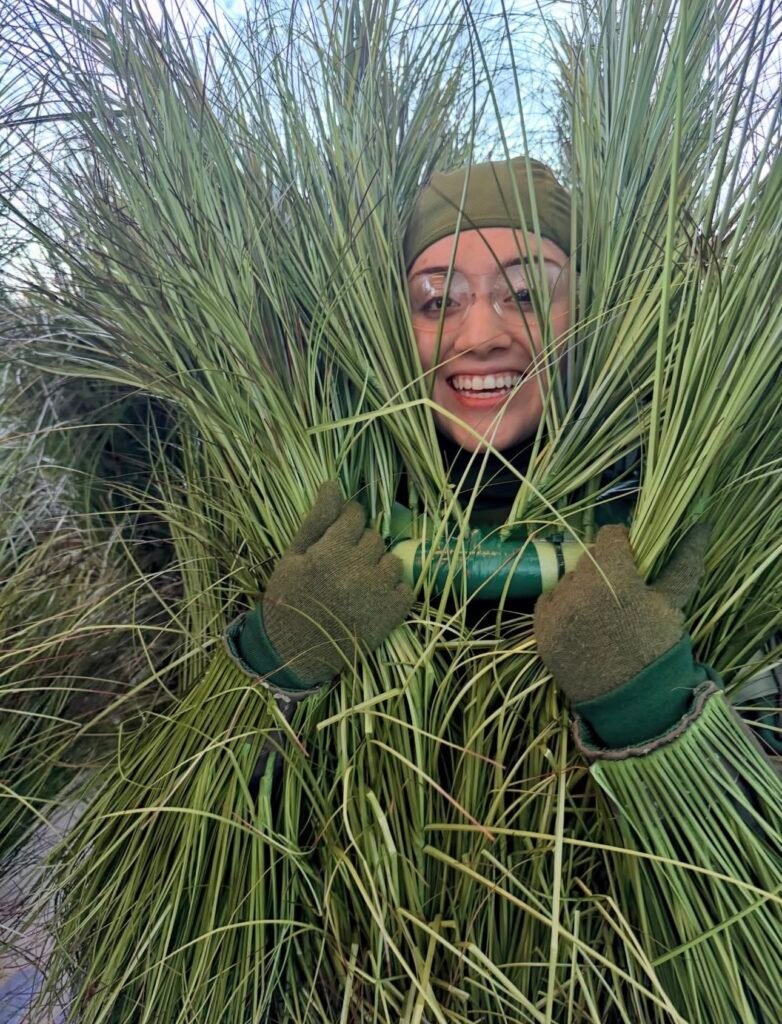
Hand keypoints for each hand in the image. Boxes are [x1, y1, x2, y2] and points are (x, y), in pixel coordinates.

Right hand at [261, 482, 413, 686]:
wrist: (292, 652)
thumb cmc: (288, 598)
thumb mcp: (294, 556)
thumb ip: (317, 520)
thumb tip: (332, 484)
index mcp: (330, 551)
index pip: (355, 515)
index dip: (349, 523)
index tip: (342, 536)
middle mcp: (356, 568)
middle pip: (375, 538)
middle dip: (362, 547)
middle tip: (346, 566)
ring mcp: (376, 593)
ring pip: (393, 562)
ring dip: (380, 568)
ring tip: (361, 584)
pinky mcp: (391, 615)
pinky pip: (406, 589)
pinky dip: (394, 592)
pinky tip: (375, 600)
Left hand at [533, 524, 708, 704]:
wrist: (633, 702)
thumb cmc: (657, 649)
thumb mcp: (672, 603)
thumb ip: (683, 561)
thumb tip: (700, 526)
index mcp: (613, 577)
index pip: (609, 536)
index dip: (623, 546)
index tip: (632, 562)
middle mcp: (578, 589)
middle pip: (588, 560)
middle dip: (604, 570)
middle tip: (620, 596)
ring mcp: (556, 612)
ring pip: (568, 580)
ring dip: (582, 589)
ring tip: (602, 616)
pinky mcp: (540, 632)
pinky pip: (548, 603)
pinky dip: (563, 609)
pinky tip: (583, 626)